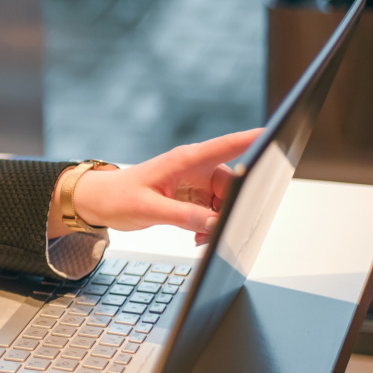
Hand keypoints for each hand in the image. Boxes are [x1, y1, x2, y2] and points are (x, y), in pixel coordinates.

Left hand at [58, 128, 261, 242]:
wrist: (98, 203)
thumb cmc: (117, 197)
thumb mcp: (149, 209)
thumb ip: (183, 216)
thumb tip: (214, 224)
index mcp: (184, 160)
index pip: (224, 146)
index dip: (250, 139)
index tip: (274, 133)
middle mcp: (192, 168)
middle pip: (232, 182)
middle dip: (230, 207)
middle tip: (215, 231)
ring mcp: (192, 183)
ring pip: (223, 200)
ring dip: (217, 221)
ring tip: (199, 239)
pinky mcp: (189, 197)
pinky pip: (211, 211)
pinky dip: (208, 225)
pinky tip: (196, 238)